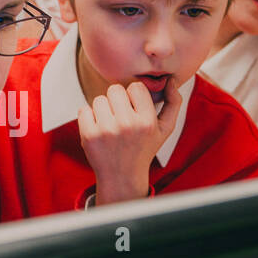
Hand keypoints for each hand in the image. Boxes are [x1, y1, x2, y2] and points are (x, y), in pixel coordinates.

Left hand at [79, 79, 182, 204]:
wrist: (122, 177)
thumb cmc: (144, 149)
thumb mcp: (165, 129)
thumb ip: (173, 103)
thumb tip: (171, 80)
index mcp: (147, 121)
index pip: (135, 87)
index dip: (133, 96)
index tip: (134, 108)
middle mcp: (127, 125)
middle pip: (115, 89)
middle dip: (117, 100)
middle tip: (121, 116)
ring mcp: (106, 130)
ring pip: (99, 99)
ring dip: (103, 109)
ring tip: (110, 125)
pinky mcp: (89, 135)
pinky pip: (84, 110)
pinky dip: (88, 117)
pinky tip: (98, 129)